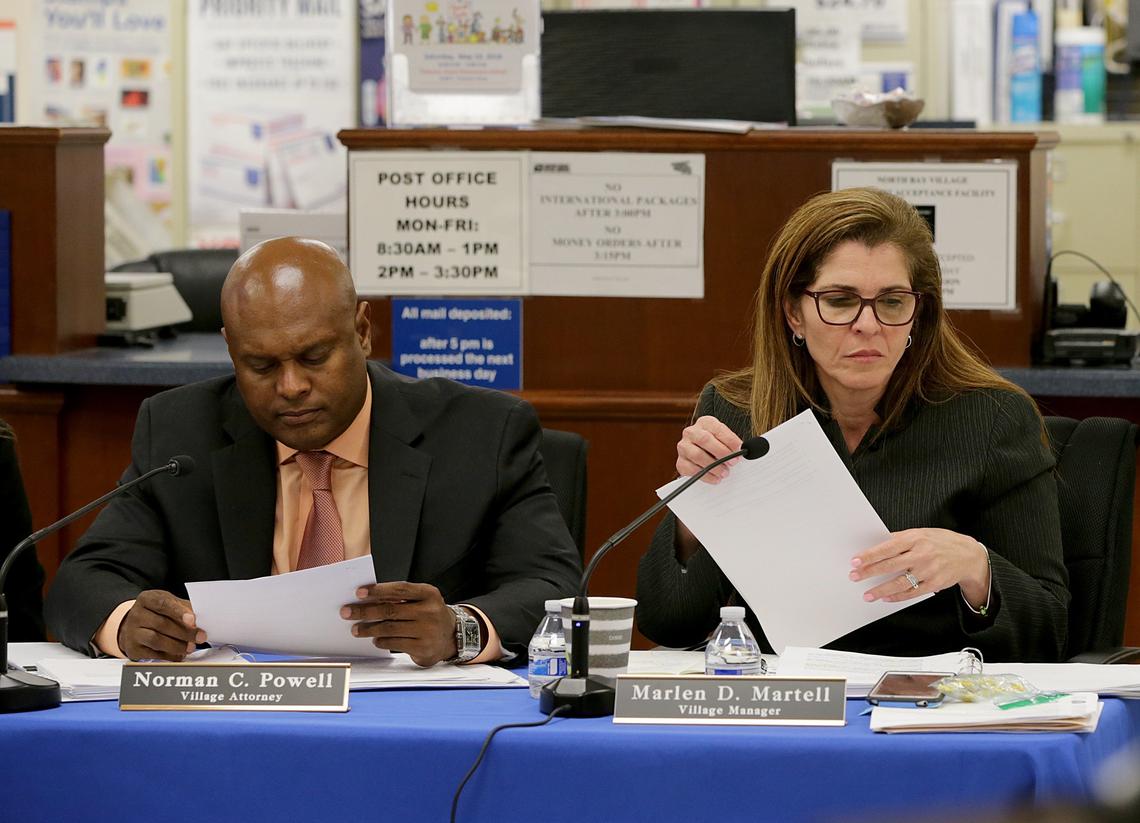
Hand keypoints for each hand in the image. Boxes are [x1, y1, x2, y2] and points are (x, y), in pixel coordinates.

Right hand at [118, 590, 205, 661]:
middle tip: (200, 637)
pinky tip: (180, 654)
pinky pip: (152, 654)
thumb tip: (198, 621)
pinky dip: (169, 656)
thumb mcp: (170, 603)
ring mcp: (132, 632)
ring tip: (191, 647)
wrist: (135, 625)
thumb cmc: (157, 613)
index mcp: (147, 599)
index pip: (163, 603)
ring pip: (156, 640)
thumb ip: (184, 609)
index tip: (192, 619)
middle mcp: (136, 615)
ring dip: (177, 645)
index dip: (178, 612)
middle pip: (162, 624)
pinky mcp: (133, 649)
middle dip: (184, 632)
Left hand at [340, 581, 457, 666]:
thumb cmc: (429, 614)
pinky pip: (394, 643)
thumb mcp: (421, 599)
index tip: (359, 593)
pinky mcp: (423, 648)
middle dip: (365, 611)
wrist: (451, 636)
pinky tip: (375, 639)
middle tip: (347, 612)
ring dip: (369, 629)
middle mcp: (430, 611)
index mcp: (429, 593)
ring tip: (356, 629)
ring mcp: (427, 631)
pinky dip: (381, 641)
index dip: (378, 590)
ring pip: (390, 628)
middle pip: (391, 610)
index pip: (400, 589)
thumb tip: (368, 599)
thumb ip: (400, 597)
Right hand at [676, 415, 742, 483]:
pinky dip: (705, 476)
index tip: (740, 450)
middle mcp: (691, 432)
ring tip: (725, 472)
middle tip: (733, 462)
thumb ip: (732, 443)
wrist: (701, 454)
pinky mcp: (680, 462)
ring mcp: (683, 447)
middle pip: (705, 440)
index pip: (717, 429)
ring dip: (713, 466)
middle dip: (721, 452)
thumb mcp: (724, 439)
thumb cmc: (716, 446)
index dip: (730, 440)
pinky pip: (691, 469)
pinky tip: (715, 478)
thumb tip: (744, 450)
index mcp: (705, 423)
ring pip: (697, 455)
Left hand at [849, 529, 989, 605]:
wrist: (969, 555)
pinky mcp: (935, 584)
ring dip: (881, 590)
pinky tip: (886, 598)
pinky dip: (898, 596)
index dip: (870, 555)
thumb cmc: (940, 542)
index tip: (855, 561)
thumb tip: (875, 543)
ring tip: (867, 595)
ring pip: (900, 582)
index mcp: (915, 538)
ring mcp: (929, 571)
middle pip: (890, 565)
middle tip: (854, 577)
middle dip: (870, 572)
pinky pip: (912, 592)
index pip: (887, 547)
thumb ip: (899, 538)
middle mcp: (922, 554)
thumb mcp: (920, 533)